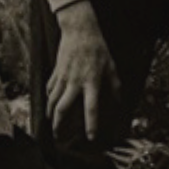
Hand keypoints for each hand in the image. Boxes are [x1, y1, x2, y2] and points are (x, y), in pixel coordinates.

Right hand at [46, 2, 118, 140]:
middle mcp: (75, 82)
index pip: (91, 108)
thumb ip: (114, 86)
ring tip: (50, 124)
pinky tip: (49, 104)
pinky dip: (49, 98)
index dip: (91, 124)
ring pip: (53, 100)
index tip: (90, 138)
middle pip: (63, 108)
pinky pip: (50, 88)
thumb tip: (118, 102)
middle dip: (59, 124)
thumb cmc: (98, 49)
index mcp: (91, 82)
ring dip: (50, 114)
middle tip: (58, 136)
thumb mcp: (111, 67)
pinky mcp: (56, 71)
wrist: (80, 31)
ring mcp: (63, 77)